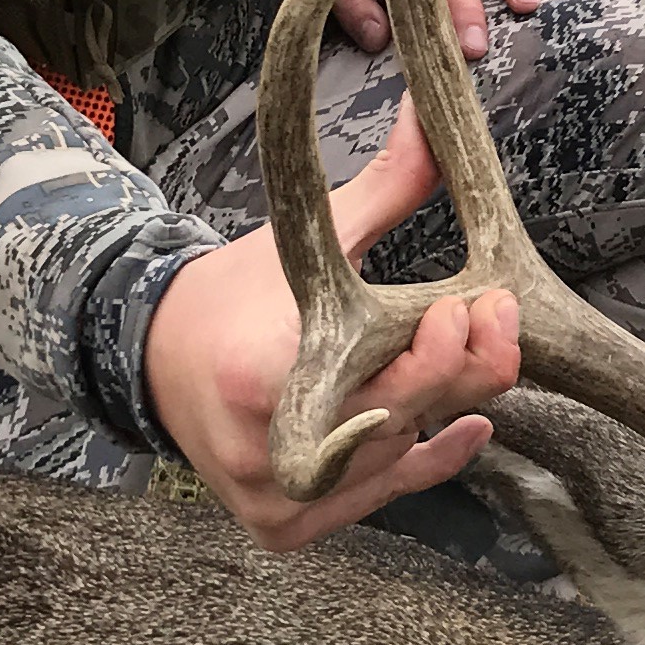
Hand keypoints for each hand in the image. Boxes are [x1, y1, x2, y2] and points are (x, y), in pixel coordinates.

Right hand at [141, 99, 520, 549]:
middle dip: (456, 371)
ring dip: (441, 410)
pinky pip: (376, 499)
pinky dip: (424, 461)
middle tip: (494, 322)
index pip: (375, 379)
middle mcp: (265, 450)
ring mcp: (273, 499)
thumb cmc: (229, 296)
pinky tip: (465, 425)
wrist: (149, 357)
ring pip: (392, 463)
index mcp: (259, 376)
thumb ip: (383, 189)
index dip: (438, 354)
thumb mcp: (299, 239)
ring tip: (476, 358)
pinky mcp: (282, 525)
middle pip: (396, 422)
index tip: (473, 307)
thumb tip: (437, 119)